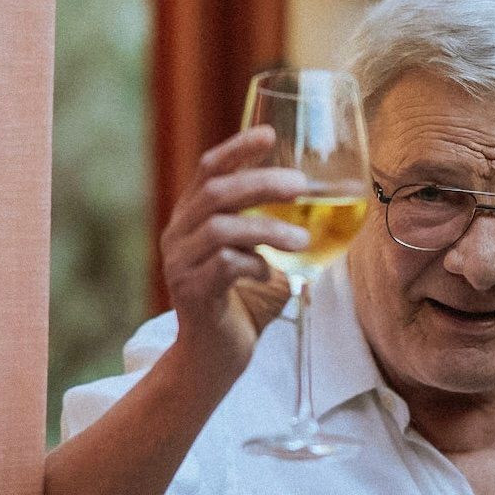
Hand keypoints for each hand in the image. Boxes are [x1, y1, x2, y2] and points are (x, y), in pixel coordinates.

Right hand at [159, 125, 309, 389]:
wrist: (213, 360)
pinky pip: (224, 266)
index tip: (269, 134)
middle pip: (217, 193)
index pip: (208, 170)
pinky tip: (271, 275)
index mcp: (191, 219)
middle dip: (261, 183)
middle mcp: (178, 236)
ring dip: (267, 229)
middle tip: (300, 184)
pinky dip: (255, 265)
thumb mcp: (253, 256)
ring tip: (301, 238)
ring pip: (221, 229)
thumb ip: (266, 228)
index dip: (237, 148)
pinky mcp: (193, 294)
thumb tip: (315, 203)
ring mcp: (181, 265)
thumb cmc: (240, 305)